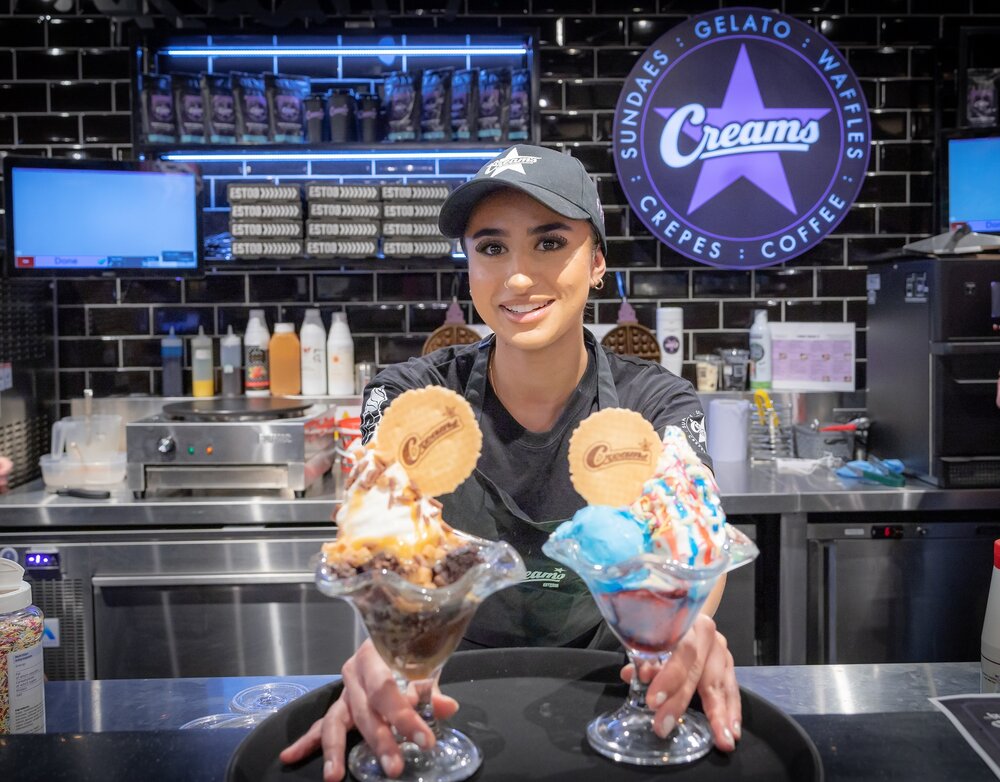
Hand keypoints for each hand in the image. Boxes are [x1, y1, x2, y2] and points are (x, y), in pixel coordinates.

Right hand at [279, 640, 458, 780]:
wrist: (392, 634)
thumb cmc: (407, 650)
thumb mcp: (422, 666)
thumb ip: (430, 690)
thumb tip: (447, 708)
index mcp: (373, 654)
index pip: (387, 688)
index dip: (404, 715)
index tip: (424, 740)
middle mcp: (354, 672)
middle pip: (365, 710)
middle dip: (380, 740)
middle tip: (393, 767)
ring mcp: (344, 690)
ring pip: (335, 721)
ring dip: (335, 749)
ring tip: (333, 776)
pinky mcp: (339, 705)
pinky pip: (321, 724)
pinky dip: (306, 741)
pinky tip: (289, 756)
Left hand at [621, 614, 740, 751]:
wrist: (681, 615)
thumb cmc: (662, 629)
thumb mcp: (649, 639)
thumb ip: (642, 658)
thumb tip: (631, 675)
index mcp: (685, 622)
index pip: (681, 650)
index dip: (668, 677)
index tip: (653, 702)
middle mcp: (707, 634)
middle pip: (697, 670)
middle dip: (681, 701)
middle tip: (667, 726)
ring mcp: (721, 649)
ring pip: (720, 682)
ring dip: (719, 713)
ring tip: (721, 738)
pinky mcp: (729, 663)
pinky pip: (732, 689)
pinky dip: (732, 710)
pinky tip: (732, 730)